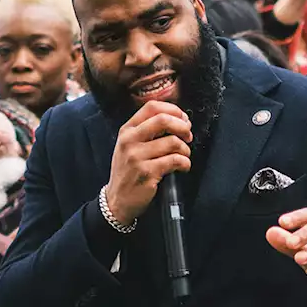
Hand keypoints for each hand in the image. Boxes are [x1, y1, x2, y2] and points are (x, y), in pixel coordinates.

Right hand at [105, 101, 192, 225]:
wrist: (118, 199)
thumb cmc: (129, 171)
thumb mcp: (130, 146)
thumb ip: (147, 131)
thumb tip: (178, 119)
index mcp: (127, 130)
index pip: (152, 107)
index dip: (173, 110)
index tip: (183, 119)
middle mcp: (130, 140)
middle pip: (163, 120)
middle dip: (183, 126)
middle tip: (188, 136)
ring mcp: (137, 157)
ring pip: (173, 142)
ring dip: (186, 149)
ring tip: (184, 156)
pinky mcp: (148, 172)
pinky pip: (175, 160)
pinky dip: (185, 163)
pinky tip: (183, 167)